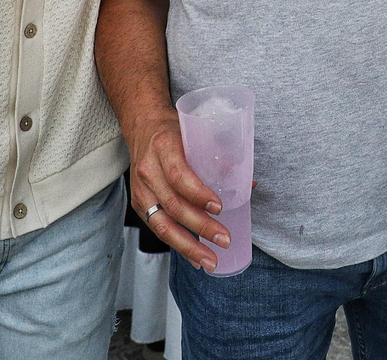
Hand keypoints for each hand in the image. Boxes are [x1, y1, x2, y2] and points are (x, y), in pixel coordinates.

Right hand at [127, 108, 230, 271]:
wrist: (142, 126)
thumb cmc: (174, 131)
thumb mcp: (196, 133)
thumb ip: (219, 156)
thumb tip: (248, 184)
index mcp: (163, 148)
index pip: (179, 175)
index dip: (199, 194)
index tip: (220, 207)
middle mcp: (148, 171)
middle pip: (173, 205)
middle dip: (200, 227)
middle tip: (224, 239)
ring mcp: (140, 190)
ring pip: (162, 224)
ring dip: (188, 246)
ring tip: (210, 260)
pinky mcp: (138, 204)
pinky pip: (158, 228)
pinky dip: (178, 244)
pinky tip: (194, 257)